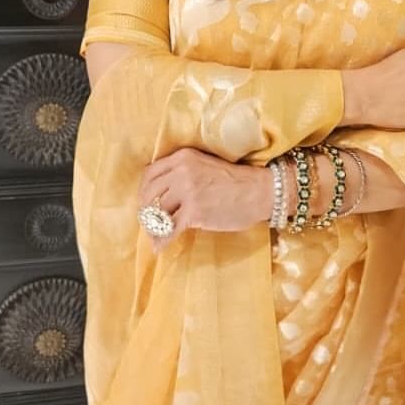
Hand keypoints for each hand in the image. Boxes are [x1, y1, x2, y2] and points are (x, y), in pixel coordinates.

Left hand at [138, 147, 272, 251]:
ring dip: (153, 227)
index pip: (149, 173)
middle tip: (150, 221)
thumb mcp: (203, 165)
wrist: (259, 191)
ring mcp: (187, 191)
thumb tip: (159, 193)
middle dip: (146, 210)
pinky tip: (159, 247)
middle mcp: (181, 171)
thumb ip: (182, 172)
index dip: (144, 190)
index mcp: (182, 157)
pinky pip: (169, 230)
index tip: (146, 202)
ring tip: (155, 235)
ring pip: (156, 212)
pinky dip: (162, 241)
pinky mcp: (194, 212)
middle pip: (149, 194)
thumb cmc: (234, 180)